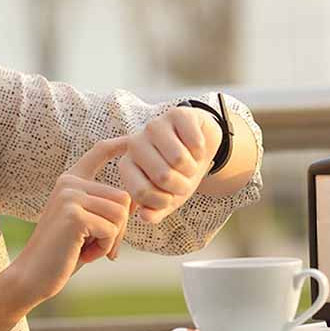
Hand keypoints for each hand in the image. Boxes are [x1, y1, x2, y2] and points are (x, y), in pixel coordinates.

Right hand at [9, 136, 132, 303]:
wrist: (32, 275)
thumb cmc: (63, 252)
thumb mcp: (87, 224)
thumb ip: (105, 208)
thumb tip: (138, 201)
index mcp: (71, 181)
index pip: (98, 152)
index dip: (118, 144)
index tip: (133, 138)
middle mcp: (69, 182)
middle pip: (123, 196)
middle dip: (119, 228)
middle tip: (97, 245)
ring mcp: (70, 196)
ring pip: (120, 214)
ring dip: (111, 239)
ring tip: (87, 247)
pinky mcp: (73, 215)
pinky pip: (111, 230)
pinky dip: (103, 248)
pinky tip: (82, 253)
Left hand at [108, 107, 221, 256]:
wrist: (198, 147)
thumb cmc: (178, 174)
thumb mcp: (168, 197)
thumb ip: (155, 210)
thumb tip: (146, 216)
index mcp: (127, 165)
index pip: (141, 192)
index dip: (163, 200)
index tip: (170, 197)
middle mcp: (135, 143)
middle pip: (163, 176)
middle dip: (182, 184)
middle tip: (184, 178)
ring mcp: (154, 126)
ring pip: (179, 159)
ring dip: (193, 168)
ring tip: (190, 163)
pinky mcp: (176, 113)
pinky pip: (194, 141)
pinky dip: (202, 151)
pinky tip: (197, 147)